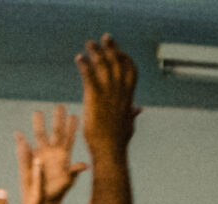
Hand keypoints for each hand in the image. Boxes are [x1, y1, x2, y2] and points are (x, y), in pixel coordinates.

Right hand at [0, 159, 42, 203]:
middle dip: (36, 177)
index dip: (37, 177)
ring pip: (30, 202)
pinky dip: (23, 197)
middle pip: (36, 196)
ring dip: (31, 185)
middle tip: (39, 158)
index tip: (39, 160)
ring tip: (32, 169)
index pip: (35, 195)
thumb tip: (1, 190)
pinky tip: (21, 192)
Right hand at [15, 104, 87, 201]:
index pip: (68, 138)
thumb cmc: (59, 192)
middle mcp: (53, 152)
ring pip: (40, 137)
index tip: (74, 115)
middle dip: (57, 119)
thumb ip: (74, 172)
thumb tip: (85, 165)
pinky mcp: (32, 161)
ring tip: (37, 113)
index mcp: (64, 156)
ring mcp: (42, 155)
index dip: (72, 127)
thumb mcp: (68, 182)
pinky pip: (26, 150)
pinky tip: (18, 134)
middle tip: (59, 106)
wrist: (45, 201)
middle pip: (55, 132)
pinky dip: (21, 142)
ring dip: (39, 124)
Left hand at [76, 35, 139, 158]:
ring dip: (96, 52)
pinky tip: (78, 58)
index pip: (130, 70)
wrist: (110, 151)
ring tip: (89, 44)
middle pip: (117, 62)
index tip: (118, 50)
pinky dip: (84, 65)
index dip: (124, 58)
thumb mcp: (128, 125)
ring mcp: (108, 93)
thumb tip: (138, 109)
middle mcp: (120, 90)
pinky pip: (89, 76)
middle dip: (112, 48)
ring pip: (103, 65)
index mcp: (128, 96)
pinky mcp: (95, 98)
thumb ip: (131, 114)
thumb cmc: (118, 143)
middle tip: (105, 38)